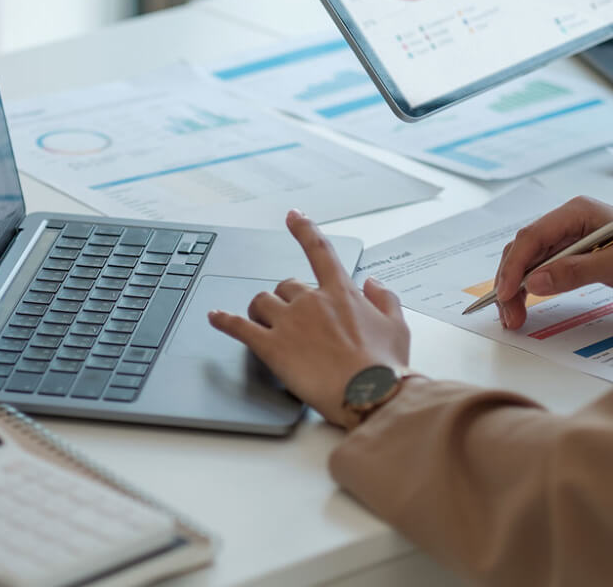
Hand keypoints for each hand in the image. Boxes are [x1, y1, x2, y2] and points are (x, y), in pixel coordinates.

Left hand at [208, 210, 410, 428]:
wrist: (370, 395)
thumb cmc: (385, 367)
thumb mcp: (397, 326)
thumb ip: (385, 298)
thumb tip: (372, 283)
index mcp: (341, 293)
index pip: (319, 251)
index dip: (305, 230)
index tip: (294, 216)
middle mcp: (312, 301)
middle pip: (286, 285)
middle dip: (287, 299)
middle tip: (293, 319)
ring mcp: (289, 322)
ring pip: (262, 301)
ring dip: (260, 310)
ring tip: (264, 324)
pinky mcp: (272, 347)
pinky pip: (239, 327)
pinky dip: (224, 320)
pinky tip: (215, 318)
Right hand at [494, 196, 612, 329]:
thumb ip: (575, 271)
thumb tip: (534, 282)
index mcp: (577, 212)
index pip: (532, 237)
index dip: (514, 266)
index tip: (505, 294)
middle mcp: (569, 221)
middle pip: (525, 250)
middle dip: (511, 281)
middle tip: (508, 315)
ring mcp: (572, 239)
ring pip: (531, 262)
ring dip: (518, 288)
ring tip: (514, 317)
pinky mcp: (578, 256)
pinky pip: (546, 270)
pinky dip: (533, 288)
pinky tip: (528, 305)